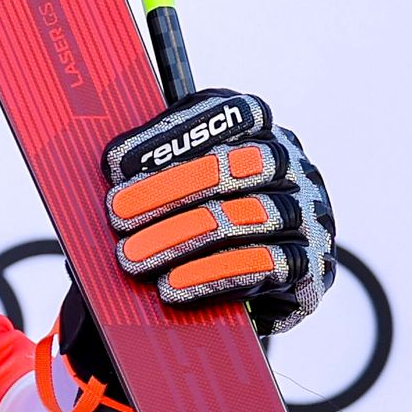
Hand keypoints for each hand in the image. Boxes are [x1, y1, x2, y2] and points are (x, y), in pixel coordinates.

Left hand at [103, 88, 333, 325]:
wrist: (227, 299)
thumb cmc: (184, 227)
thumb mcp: (164, 190)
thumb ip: (144, 169)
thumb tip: (98, 164)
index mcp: (258, 132)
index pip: (231, 112)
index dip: (172, 133)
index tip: (116, 162)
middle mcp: (293, 167)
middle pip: (240, 164)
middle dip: (170, 190)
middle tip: (115, 216)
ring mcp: (310, 215)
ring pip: (247, 216)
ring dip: (179, 238)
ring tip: (131, 258)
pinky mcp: (312, 268)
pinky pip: (264, 265)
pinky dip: (210, 276)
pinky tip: (171, 286)